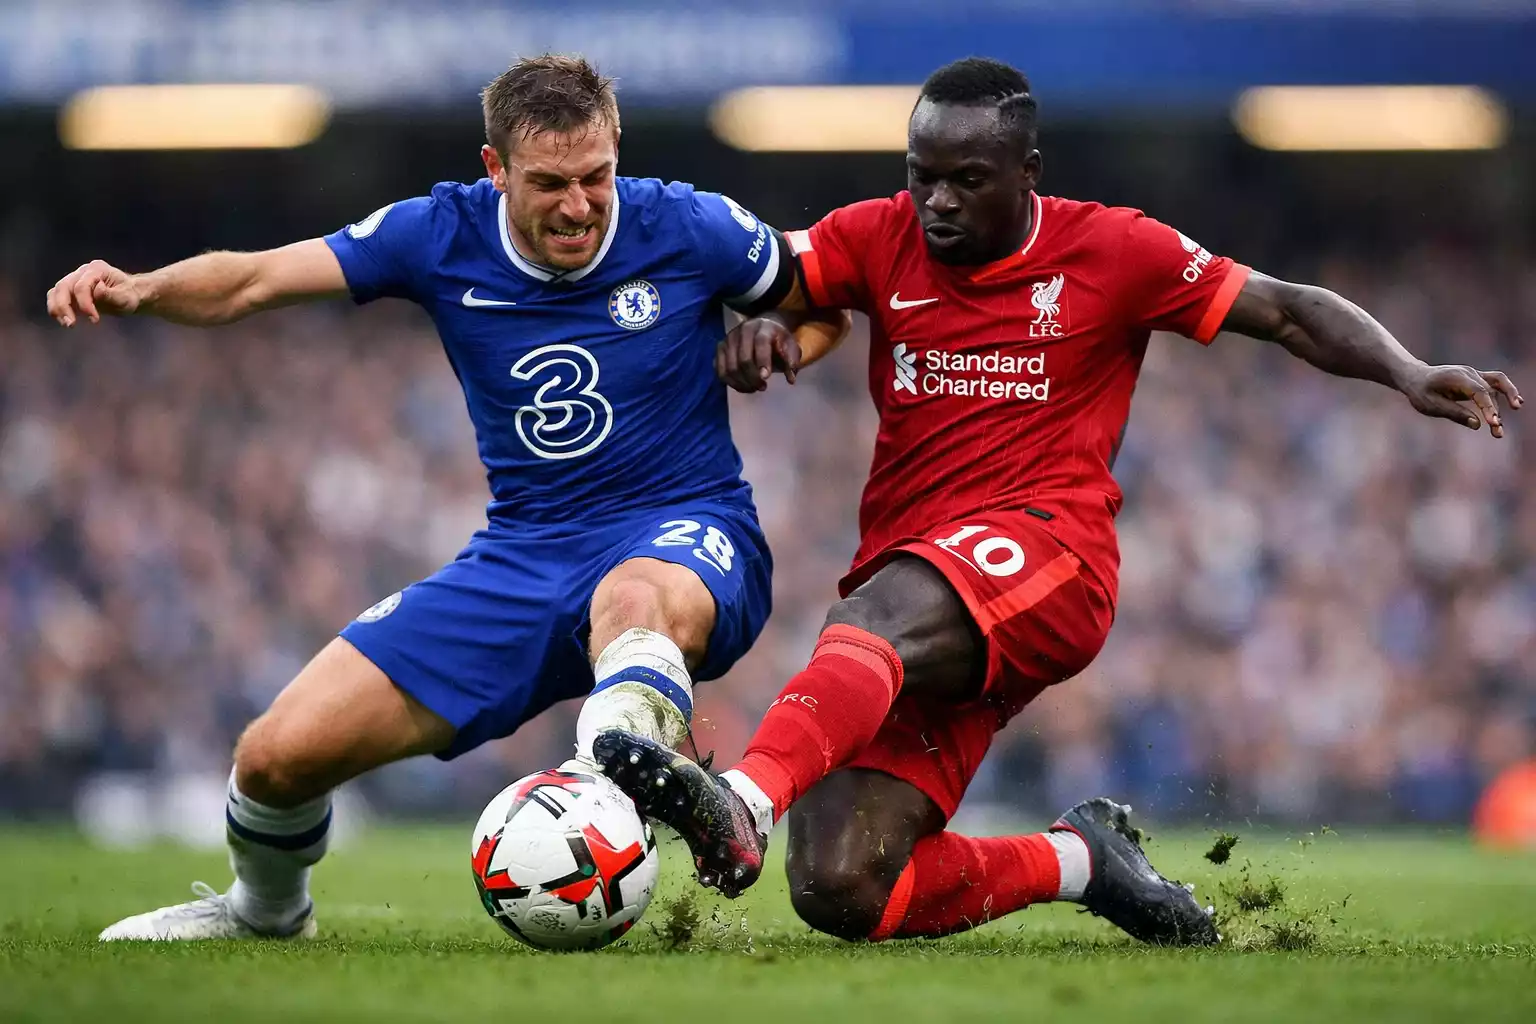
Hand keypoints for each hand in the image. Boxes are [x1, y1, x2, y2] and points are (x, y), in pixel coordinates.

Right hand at [47, 260, 141, 325]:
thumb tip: (97, 290)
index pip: (82, 286)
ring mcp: (74, 279)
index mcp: (97, 269)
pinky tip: (63, 320)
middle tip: (71, 324)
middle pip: (63, 286)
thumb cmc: (128, 295)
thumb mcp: (126, 297)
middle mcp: (82, 271)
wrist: (128, 295)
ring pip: (56, 291)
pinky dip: (56, 308)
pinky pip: (56, 297)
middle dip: (64, 306)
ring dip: (57, 308)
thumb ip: (111, 295)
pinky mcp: (70, 290)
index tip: (95, 320)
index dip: (85, 304)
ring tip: (67, 324)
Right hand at [715, 315, 800, 392]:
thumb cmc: (778, 340)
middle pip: (743, 359)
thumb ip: (792, 361)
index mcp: (763, 327)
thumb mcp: (790, 346)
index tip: (766, 377)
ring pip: (730, 368)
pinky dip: (731, 383)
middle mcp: (742, 330)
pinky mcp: (720, 348)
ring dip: (742, 383)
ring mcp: (729, 339)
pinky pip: (720, 371)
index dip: (763, 361)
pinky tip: (743, 386)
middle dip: (753, 378)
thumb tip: (791, 379)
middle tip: (763, 387)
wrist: (763, 328)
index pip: (760, 343)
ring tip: (754, 388)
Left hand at [1399, 363, 1522, 437]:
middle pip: (1490, 391)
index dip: (1488, 407)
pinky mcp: (1477, 379)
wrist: (1415, 378)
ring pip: (1497, 385)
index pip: (1479, 392)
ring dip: (1507, 400)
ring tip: (1511, 417)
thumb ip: (1454, 413)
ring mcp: (1474, 374)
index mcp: (1456, 377)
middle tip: (1497, 430)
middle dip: (1495, 411)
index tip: (1493, 423)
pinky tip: (1516, 403)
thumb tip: (1477, 424)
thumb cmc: (1421, 392)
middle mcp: (1469, 373)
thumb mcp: (1431, 405)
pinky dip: (1506, 392)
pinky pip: (1496, 383)